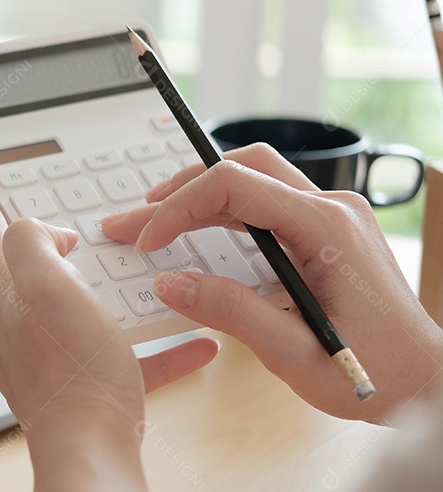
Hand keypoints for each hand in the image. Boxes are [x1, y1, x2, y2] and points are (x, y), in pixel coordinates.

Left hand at [0, 153, 218, 490]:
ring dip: (107, 290)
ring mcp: (41, 356)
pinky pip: (117, 355)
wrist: (92, 452)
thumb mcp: (48, 284)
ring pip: (74, 308)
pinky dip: (148, 345)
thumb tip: (40, 233)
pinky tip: (189, 341)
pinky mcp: (76, 385)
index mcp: (2, 290)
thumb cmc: (72, 372)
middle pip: (21, 264)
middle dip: (42, 237)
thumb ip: (30, 240)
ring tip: (137, 276)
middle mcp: (12, 322)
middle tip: (56, 216)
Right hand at [101, 143, 442, 422]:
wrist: (422, 382)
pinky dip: (224, 213)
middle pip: (242, 169)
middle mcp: (332, 210)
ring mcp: (332, 217)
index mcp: (327, 229)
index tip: (146, 240)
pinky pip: (266, 204)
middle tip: (136, 220)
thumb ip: (229, 312)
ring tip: (155, 222)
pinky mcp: (326, 232)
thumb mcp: (291, 352)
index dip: (180, 207)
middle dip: (181, 189)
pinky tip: (197, 235)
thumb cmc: (371, 372)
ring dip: (200, 195)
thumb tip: (168, 283)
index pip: (235, 185)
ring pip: (252, 180)